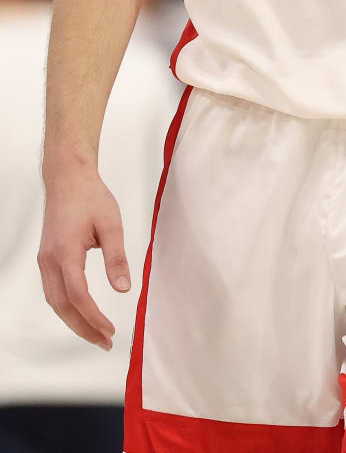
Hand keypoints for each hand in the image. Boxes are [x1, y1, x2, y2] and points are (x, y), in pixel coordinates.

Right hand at [38, 163, 130, 350]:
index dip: (94, 317)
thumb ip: (117, 258)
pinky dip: (67, 307)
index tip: (112, 331)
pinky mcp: (47, 258)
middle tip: (105, 342)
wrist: (68, 179)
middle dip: (83, 328)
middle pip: (63, 305)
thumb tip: (125, 289)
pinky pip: (54, 291)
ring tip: (97, 334)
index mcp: (65, 253)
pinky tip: (82, 313)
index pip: (78, 296)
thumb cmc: (91, 198)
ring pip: (55, 301)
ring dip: (74, 320)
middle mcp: (49, 261)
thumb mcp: (112, 225)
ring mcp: (45, 261)